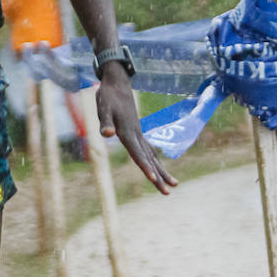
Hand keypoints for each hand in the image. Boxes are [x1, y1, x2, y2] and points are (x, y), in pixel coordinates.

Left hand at [96, 67, 176, 194]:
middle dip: (158, 177)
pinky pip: (148, 151)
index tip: (153, 179)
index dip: (145, 167)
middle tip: (168, 193)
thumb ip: (105, 122)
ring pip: (152, 157)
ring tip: (173, 186)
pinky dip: (154, 162)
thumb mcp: (102, 108)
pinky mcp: (137, 132)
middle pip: (149, 160)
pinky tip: (158, 170)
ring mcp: (138, 134)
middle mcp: (136, 135)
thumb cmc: (107, 97)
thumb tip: (107, 134)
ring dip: (161, 172)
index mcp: (128, 132)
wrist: (117, 83)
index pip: (137, 154)